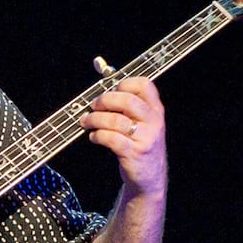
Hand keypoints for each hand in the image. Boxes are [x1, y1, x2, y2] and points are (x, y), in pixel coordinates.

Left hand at [80, 76, 166, 196]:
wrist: (149, 178)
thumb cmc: (139, 144)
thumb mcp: (140, 121)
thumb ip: (123, 99)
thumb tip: (100, 64)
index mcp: (156, 109)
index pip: (144, 85)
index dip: (123, 84)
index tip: (110, 90)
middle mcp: (154, 121)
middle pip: (127, 100)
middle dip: (104, 101)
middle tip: (93, 106)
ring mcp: (146, 138)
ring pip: (116, 120)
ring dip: (95, 119)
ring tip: (87, 122)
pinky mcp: (134, 154)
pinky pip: (111, 139)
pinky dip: (97, 135)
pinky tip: (94, 137)